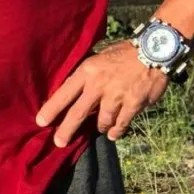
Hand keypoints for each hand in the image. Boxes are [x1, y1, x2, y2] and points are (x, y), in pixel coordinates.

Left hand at [35, 41, 168, 144]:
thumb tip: (75, 90)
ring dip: (101, 126)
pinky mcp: (132, 105)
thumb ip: (88, 74)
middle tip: (58, 142)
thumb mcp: (99, 57)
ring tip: (101, 127)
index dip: (52, 108)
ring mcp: (116, 97)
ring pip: (102, 121)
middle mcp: (98, 85)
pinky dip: (116, 131)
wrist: (153, 50)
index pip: (64, 92)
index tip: (40, 121)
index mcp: (87, 70)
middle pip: (78, 113)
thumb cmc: (124, 53)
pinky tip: (113, 133)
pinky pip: (120, 124)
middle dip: (67, 130)